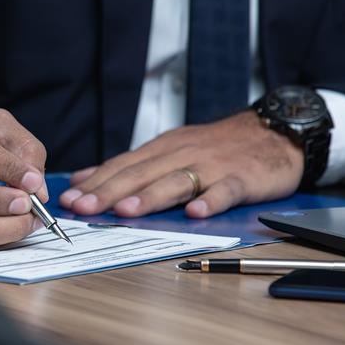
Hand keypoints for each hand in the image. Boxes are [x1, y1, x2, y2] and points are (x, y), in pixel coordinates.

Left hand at [59, 110, 302, 217]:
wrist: (274, 132)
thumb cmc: (218, 146)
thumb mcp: (170, 149)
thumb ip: (130, 165)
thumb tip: (85, 179)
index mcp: (162, 149)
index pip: (122, 165)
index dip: (96, 182)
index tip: (70, 199)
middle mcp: (182, 154)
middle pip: (141, 174)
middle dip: (110, 191)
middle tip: (85, 207)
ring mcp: (212, 166)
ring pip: (176, 181)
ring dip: (150, 196)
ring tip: (127, 210)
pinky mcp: (241, 177)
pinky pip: (225, 190)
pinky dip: (211, 200)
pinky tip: (196, 213)